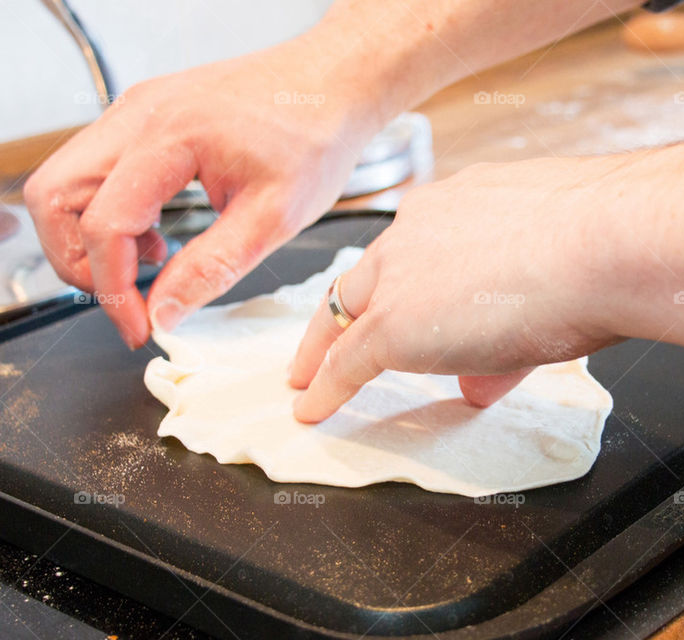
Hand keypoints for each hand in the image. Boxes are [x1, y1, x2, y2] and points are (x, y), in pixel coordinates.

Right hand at [24, 36, 383, 347]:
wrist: (333, 84)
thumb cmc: (315, 136)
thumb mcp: (276, 216)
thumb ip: (213, 267)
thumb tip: (164, 312)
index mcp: (171, 136)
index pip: (104, 223)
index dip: (113, 287)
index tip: (140, 327)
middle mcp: (139, 114)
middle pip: (56, 196)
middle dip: (78, 260)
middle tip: (127, 299)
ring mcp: (137, 109)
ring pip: (67, 180)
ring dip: (91, 235)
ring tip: (151, 262)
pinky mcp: (146, 115)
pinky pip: (97, 168)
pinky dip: (109, 210)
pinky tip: (156, 233)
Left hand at [288, 157, 625, 421]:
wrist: (602, 243)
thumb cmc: (597, 244)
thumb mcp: (545, 275)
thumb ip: (505, 327)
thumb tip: (480, 382)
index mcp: (454, 208)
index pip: (408, 249)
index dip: (393, 281)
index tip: (390, 298)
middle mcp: (417, 230)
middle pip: (361, 278)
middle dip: (340, 313)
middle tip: (323, 342)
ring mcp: (401, 274)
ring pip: (344, 315)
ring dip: (322, 350)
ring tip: (307, 378)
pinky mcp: (394, 323)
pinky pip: (347, 362)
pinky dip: (326, 389)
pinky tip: (312, 406)